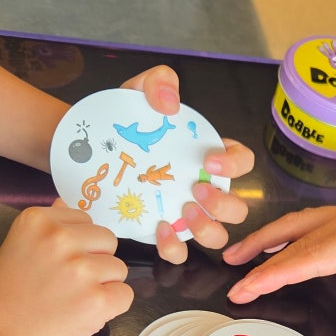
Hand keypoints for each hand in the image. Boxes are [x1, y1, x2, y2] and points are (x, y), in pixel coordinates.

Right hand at [0, 199, 132, 335]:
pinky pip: (126, 294)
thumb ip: (47, 228)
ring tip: (72, 301)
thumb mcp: (16, 250)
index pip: (84, 220)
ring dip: (103, 286)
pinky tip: (84, 314)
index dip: (78, 245)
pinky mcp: (98, 299)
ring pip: (119, 268)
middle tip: (68, 285)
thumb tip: (65, 203)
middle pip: (107, 240)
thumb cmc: (3, 301)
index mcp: (37, 221)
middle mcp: (61, 238)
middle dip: (96, 262)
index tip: (57, 264)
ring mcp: (81, 268)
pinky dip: (111, 307)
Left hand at [122, 65, 254, 264]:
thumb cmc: (128, 122)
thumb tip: (170, 103)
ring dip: (207, 228)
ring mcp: (188, 215)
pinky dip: (174, 247)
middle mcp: (207, 189)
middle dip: (223, 204)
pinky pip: (180, 252)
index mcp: (212, 155)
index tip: (208, 160)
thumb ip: (158, 82)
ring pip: (218, 236)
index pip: (244, 162)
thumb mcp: (140, 92)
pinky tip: (159, 229)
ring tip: (183, 211)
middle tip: (195, 189)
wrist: (91, 148)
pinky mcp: (165, 234)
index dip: (235, 164)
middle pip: (238, 210)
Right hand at [224, 196, 335, 335]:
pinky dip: (288, 235)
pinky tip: (273, 245)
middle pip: (299, 237)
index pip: (311, 257)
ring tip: (236, 256)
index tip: (245, 289)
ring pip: (301, 223)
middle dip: (262, 260)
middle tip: (232, 282)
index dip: (275, 275)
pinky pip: (314, 222)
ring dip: (269, 240)